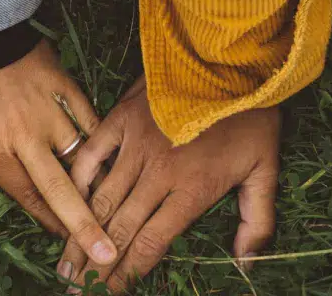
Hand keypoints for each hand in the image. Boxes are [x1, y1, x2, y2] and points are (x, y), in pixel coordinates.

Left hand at [0, 39, 117, 266]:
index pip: (28, 198)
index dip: (49, 224)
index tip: (67, 244)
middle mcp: (28, 139)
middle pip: (62, 190)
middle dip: (84, 226)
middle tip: (104, 254)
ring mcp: (49, 111)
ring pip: (80, 154)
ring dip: (94, 180)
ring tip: (112, 201)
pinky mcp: (63, 85)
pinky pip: (88, 115)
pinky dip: (97, 135)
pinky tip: (109, 150)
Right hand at [58, 77, 279, 293]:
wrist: (232, 59)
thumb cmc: (252, 116)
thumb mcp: (266, 170)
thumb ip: (257, 221)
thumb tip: (247, 265)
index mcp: (191, 190)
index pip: (151, 244)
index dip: (127, 274)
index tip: (110, 294)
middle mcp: (158, 173)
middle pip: (120, 230)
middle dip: (96, 265)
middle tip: (75, 291)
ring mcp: (136, 144)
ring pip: (101, 200)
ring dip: (81, 234)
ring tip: (65, 263)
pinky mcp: (122, 118)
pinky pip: (91, 155)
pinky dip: (79, 182)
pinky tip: (68, 204)